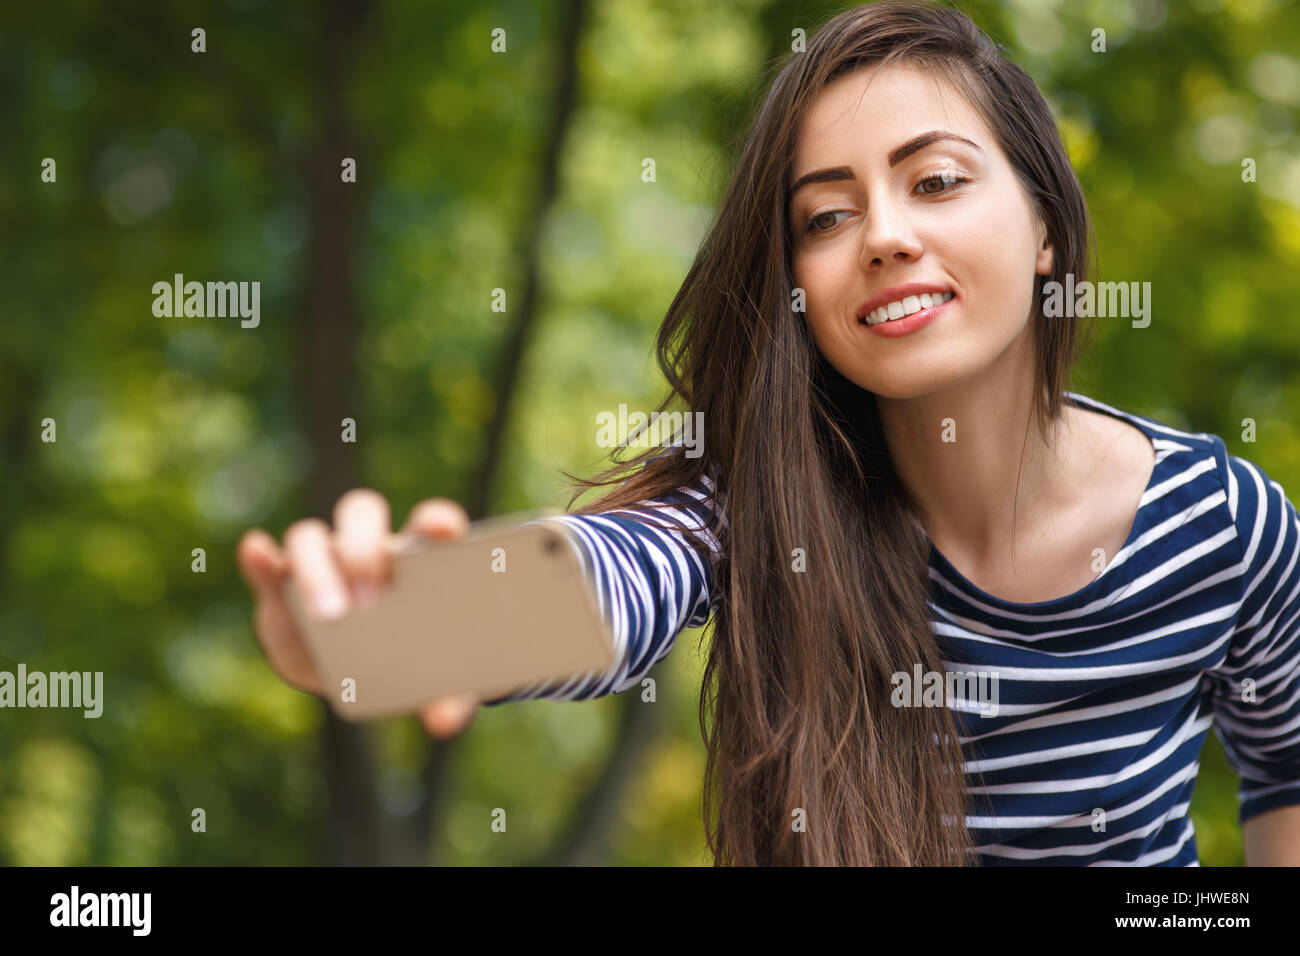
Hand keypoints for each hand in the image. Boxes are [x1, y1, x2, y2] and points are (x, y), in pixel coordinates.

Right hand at [236, 489, 480, 737]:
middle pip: (361, 516)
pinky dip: (260, 557)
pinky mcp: (280, 583)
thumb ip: (447, 699)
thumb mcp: (429, 682)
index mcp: (414, 559)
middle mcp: (365, 547)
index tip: (442, 530)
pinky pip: (266, 563)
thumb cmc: (403, 661)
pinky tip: (257, 552)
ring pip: (309, 538)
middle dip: (364, 551)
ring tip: (327, 615)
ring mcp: (320, 559)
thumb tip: (444, 724)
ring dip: (315, 569)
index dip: (436, 520)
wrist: (348, 673)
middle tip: (372, 602)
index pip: (428, 522)